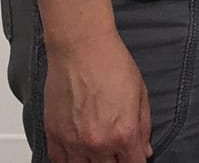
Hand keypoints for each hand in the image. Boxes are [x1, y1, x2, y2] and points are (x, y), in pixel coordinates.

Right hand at [42, 29, 151, 162]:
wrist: (81, 47)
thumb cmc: (111, 63)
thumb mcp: (140, 93)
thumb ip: (143, 126)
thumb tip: (144, 150)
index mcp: (124, 134)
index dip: (136, 162)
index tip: (133, 158)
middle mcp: (98, 143)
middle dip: (116, 162)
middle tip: (116, 151)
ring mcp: (73, 142)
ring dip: (93, 162)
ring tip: (97, 151)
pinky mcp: (54, 135)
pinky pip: (59, 162)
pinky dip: (69, 161)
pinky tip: (76, 153)